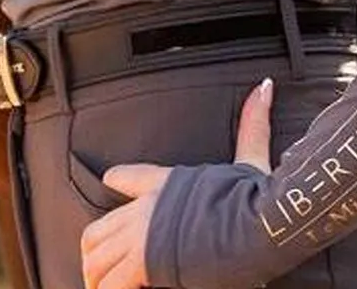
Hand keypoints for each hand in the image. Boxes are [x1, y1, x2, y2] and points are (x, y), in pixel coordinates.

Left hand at [81, 75, 272, 288]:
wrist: (255, 224)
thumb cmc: (252, 194)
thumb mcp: (251, 158)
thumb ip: (252, 123)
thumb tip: (264, 86)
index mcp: (165, 181)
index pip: (126, 176)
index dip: (117, 182)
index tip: (110, 187)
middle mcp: (146, 206)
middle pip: (98, 228)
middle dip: (92, 252)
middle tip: (95, 271)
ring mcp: (142, 235)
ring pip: (97, 254)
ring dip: (95, 274)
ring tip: (97, 288)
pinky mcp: (147, 263)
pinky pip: (112, 281)